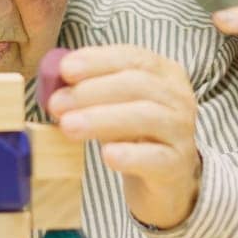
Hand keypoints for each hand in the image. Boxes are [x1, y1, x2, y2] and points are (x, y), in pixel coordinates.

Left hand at [48, 45, 200, 229]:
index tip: (65, 69)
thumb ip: (90, 91)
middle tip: (57, 104)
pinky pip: (155, 157)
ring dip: (101, 119)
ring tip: (68, 127)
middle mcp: (179, 97)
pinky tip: (107, 155)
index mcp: (165, 73)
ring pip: (145, 116)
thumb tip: (55, 85)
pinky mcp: (177, 165)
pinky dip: (130, 155)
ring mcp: (181, 131)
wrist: (165, 179)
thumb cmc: (135, 134)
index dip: (98, 61)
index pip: (132, 58)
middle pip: (137, 84)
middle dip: (91, 91)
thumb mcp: (114, 105)